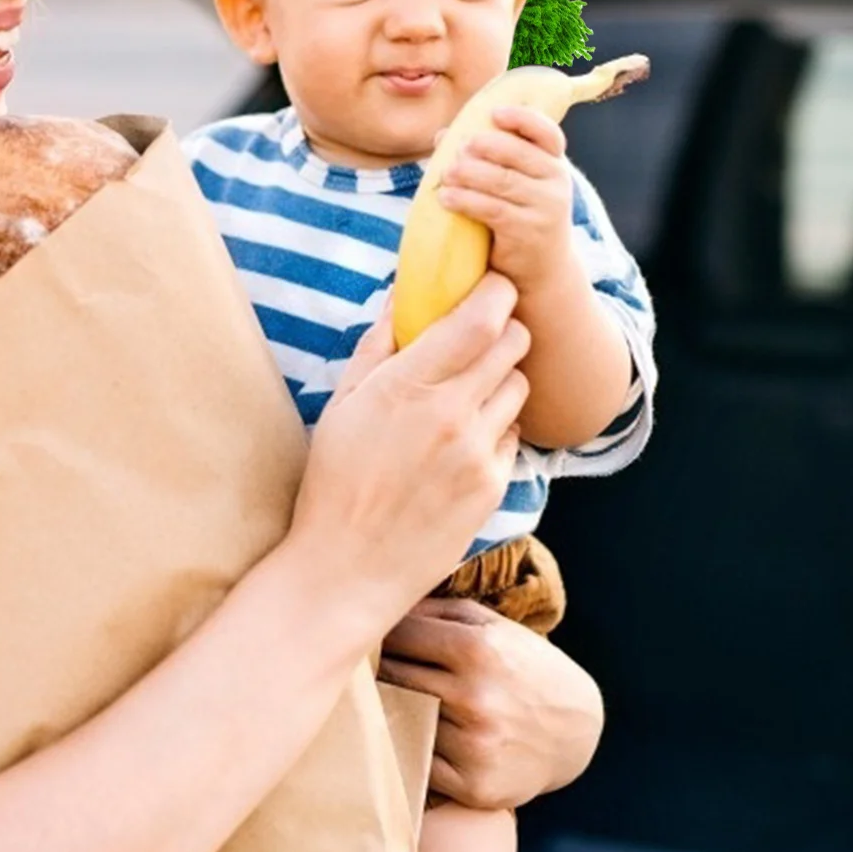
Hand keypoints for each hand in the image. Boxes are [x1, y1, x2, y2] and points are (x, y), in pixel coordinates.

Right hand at [283, 275, 527, 649]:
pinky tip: (463, 440)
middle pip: (513, 343)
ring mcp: (477, 453)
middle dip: (503, 329)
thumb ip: (379, 344)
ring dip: (501, 378)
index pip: (481, 318)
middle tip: (480, 333)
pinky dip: (496, 427)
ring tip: (467, 392)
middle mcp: (451, 414)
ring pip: (519, 386)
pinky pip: (514, 435)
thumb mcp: (342, 402)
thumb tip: (402, 296)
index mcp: (408, 386)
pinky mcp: (493, 487)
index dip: (495, 291)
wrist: (346, 568)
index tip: (489, 283)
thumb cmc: (333, 481)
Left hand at [377, 596, 603, 808]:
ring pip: (399, 718)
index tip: (376, 639)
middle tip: (371, 668)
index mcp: (477, 650)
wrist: (577, 732)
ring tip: (393, 698)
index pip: (397, 637)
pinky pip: (415, 759)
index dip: (382, 635)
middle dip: (380, 670)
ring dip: (391, 708)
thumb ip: (435, 610)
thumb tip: (381, 609)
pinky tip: (415, 733)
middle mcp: (475, 698)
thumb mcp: (491, 625)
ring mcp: (474, 745)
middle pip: (392, 677)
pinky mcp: (473, 785)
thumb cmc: (522, 667)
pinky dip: (409, 745)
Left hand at [436, 105, 574, 293]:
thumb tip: (442, 135)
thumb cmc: (519, 216)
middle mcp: (556, 182)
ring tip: (445, 174)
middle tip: (460, 148)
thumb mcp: (512, 184)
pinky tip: (444, 197)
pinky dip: (465, 200)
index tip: (494, 113)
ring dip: (468, 174)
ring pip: (502, 181)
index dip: (524, 119)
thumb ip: (485, 157)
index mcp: (554, 163)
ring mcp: (545, 208)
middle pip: (519, 154)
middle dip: (485, 146)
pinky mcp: (527, 231)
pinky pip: (492, 209)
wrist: (541, 269)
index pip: (548, 134)